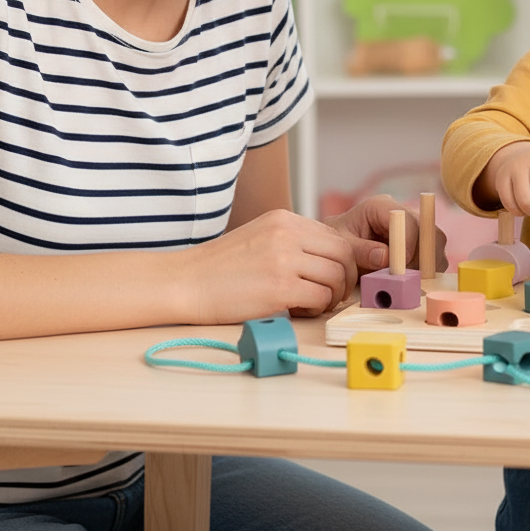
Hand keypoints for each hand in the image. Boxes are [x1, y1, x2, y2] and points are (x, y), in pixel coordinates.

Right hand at [185, 208, 357, 321]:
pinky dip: (317, 309)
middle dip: (345, 279)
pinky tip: (298, 310)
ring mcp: (284, 259)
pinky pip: (320, 298)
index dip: (343, 261)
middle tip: (331, 295)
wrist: (184, 282)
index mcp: (285, 219)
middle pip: (344, 254)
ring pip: (336, 277)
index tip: (335, 278)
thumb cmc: (221, 267)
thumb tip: (330, 259)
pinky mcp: (279, 287)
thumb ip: (293, 241)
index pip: (336, 237)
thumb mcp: (261, 237)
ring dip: (331, 296)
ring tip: (312, 303)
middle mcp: (288, 233)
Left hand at [326, 193, 448, 274]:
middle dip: (422, 257)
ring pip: (436, 245)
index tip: (400, 267)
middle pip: (429, 231)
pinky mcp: (420, 246)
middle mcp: (403, 214)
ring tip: (406, 281)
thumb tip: (385, 257)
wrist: (336, 248)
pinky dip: (427, 272)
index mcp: (382, 206)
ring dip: (426, 266)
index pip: (407, 220)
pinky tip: (410, 282)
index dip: (408, 243)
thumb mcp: (342, 246)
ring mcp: (415, 230)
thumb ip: (361, 251)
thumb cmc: (338, 242)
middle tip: (406, 278)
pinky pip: (435, 258)